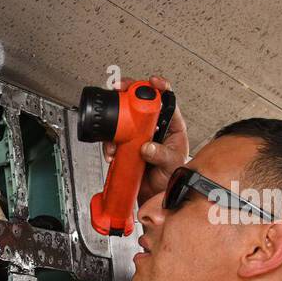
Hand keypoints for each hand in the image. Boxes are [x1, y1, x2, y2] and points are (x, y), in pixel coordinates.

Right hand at [103, 74, 188, 200]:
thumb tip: (148, 146)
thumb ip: (162, 155)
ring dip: (116, 126)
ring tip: (116, 139)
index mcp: (171, 126)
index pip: (167, 100)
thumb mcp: (172, 165)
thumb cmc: (171, 179)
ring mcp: (139, 137)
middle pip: (140, 104)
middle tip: (121, 93)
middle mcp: (154, 128)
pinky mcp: (126, 147)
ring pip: (124, 120)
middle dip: (128, 96)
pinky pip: (114, 139)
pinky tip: (112, 152)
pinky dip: (109, 144)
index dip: (159, 87)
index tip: (152, 82)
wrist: (156, 198)